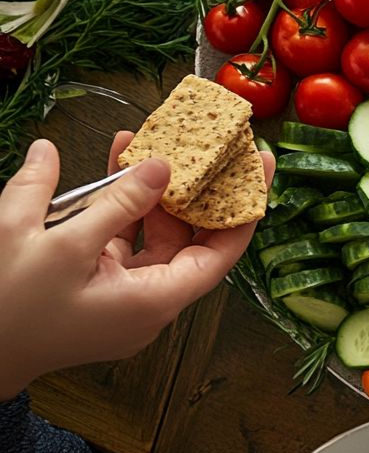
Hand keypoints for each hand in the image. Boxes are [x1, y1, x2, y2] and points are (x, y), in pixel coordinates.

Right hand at [0, 135, 272, 399]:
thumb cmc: (7, 312)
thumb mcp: (62, 244)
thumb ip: (114, 201)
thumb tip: (152, 162)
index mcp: (154, 300)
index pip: (223, 250)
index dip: (244, 205)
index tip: (259, 165)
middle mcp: (147, 301)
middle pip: (188, 235)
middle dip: (192, 185)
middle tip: (207, 142)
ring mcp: (120, 294)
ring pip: (150, 230)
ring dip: (148, 186)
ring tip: (146, 140)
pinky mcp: (94, 285)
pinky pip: (119, 238)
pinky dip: (117, 203)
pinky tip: (114, 163)